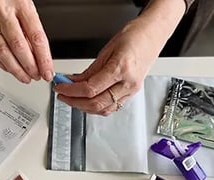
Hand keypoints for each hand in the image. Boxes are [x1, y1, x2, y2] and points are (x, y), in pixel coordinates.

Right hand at [0, 0, 53, 82]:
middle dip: (30, 67)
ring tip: (25, 77)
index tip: (48, 71)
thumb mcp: (27, 9)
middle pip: (18, 46)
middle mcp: (3, 12)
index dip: (43, 59)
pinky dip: (3, 64)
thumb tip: (40, 59)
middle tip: (37, 76)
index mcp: (21, 5)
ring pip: (3, 52)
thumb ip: (32, 32)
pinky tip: (11, 69)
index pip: (36, 37)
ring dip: (16, 69)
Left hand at [53, 0, 185, 115]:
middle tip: (62, 95)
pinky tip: (87, 101)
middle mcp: (128, 83)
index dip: (71, 91)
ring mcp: (132, 91)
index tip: (60, 87)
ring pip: (104, 109)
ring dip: (84, 107)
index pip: (90, 89)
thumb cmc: (134, 36)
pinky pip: (112, 107)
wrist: (153, 35)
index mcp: (121, 69)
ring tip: (72, 99)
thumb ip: (89, 70)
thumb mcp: (107, 50)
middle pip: (96, 103)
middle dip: (75, 102)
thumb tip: (73, 81)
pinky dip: (97, 107)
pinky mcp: (132, 93)